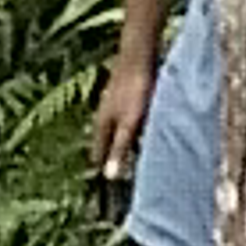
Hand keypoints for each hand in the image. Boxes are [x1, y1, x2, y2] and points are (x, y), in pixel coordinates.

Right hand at [89, 46, 157, 195]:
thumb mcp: (129, 123)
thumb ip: (120, 149)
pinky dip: (136, 134)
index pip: (99, 155)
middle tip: (124, 182)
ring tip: (137, 163)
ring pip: (118, 133)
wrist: (140, 53)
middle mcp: (106, 116)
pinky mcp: (128, 99)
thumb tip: (109, 177)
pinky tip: (146, 136)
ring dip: (126, 147)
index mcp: (102, 124)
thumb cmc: (135, 89)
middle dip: (115, 161)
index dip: (104, 171)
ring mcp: (116, 106)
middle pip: (108, 144)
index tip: (109, 192)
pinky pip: (130, 124)